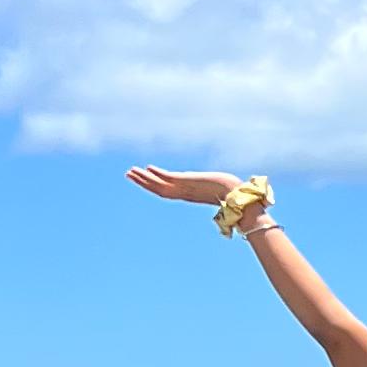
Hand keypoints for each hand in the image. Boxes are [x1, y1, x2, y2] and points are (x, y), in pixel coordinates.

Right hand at [126, 166, 244, 206]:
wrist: (238, 198)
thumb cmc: (232, 196)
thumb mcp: (217, 191)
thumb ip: (214, 191)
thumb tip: (221, 191)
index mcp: (188, 195)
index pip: (165, 191)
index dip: (153, 186)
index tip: (144, 179)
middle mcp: (183, 193)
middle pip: (157, 189)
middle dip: (142, 182)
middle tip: (128, 174)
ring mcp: (184, 188)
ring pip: (158, 185)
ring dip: (143, 178)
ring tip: (130, 171)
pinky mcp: (188, 182)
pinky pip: (168, 178)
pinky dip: (157, 174)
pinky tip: (148, 167)